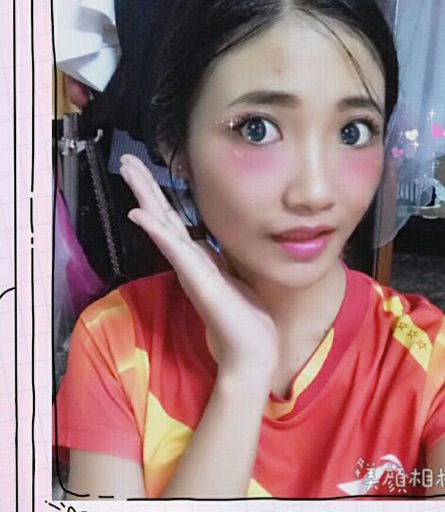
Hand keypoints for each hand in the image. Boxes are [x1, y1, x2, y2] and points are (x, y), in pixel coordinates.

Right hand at [119, 154, 277, 378]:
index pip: (173, 222)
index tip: (145, 172)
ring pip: (163, 225)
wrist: (251, 350)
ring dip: (144, 196)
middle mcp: (189, 261)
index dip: (158, 197)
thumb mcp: (234, 278)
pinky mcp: (197, 279)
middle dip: (144, 187)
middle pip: (162, 217)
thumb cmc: (246, 317)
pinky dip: (156, 230)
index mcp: (198, 260)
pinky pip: (174, 249)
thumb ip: (220, 260)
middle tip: (125, 161)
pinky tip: (139, 213)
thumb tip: (211, 244)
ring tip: (128, 171)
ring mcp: (190, 269)